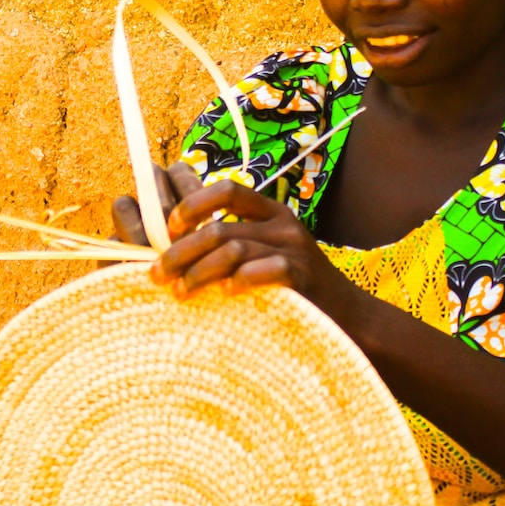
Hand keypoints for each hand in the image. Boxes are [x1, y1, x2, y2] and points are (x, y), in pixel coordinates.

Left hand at [115, 165, 347, 306]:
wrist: (347, 316)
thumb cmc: (295, 287)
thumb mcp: (268, 253)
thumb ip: (235, 241)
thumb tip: (178, 242)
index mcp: (271, 212)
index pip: (227, 189)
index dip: (193, 204)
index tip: (169, 227)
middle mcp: (282, 224)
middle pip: (219, 227)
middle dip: (180, 250)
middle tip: (157, 273)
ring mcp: (294, 249)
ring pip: (232, 249)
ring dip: (198, 271)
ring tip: (179, 292)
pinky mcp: (302, 275)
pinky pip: (263, 270)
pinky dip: (238, 281)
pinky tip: (224, 294)